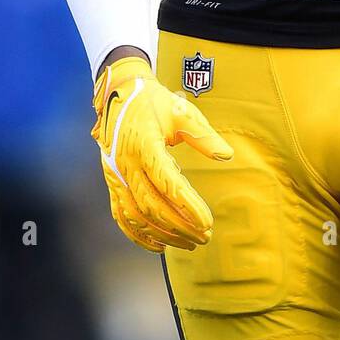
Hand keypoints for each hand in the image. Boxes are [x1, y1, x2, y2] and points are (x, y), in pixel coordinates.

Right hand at [91, 55, 232, 252]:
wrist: (119, 94)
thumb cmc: (154, 102)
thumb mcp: (181, 112)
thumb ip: (203, 136)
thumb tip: (227, 155)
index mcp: (144, 145)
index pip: (168, 184)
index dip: (188, 206)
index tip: (208, 222)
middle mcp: (126, 164)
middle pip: (153, 205)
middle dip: (180, 226)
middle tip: (205, 237)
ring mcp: (116, 175)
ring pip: (137, 215)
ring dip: (163, 234)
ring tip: (189, 243)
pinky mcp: (112, 182)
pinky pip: (121, 215)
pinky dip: (138, 235)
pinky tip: (158, 246)